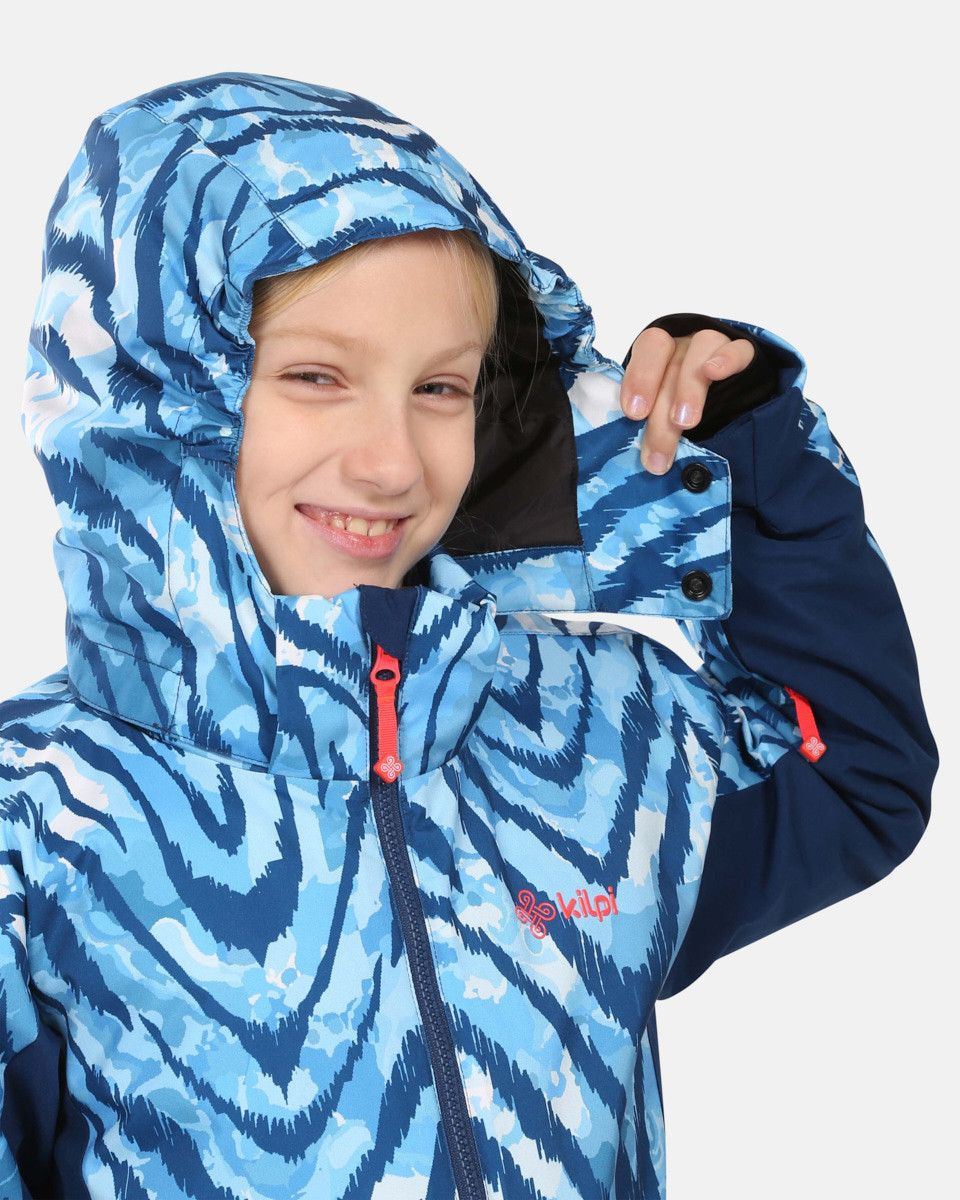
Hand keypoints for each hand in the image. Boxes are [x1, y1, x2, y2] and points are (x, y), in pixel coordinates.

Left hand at [619, 326, 756, 473]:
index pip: (647, 348)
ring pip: (701, 350)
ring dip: (689, 388)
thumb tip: (648, 459)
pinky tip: (716, 372)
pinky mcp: (745, 354)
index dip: (639, 377)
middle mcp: (684, 346)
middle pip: (671, 362)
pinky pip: (740, 349)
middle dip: (663, 402)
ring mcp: (715, 345)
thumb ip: (652, 427)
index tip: (634, 413)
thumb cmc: (682, 416)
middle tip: (661, 437)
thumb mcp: (663, 421)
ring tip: (686, 422)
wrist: (732, 413)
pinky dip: (727, 358)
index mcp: (658, 356)